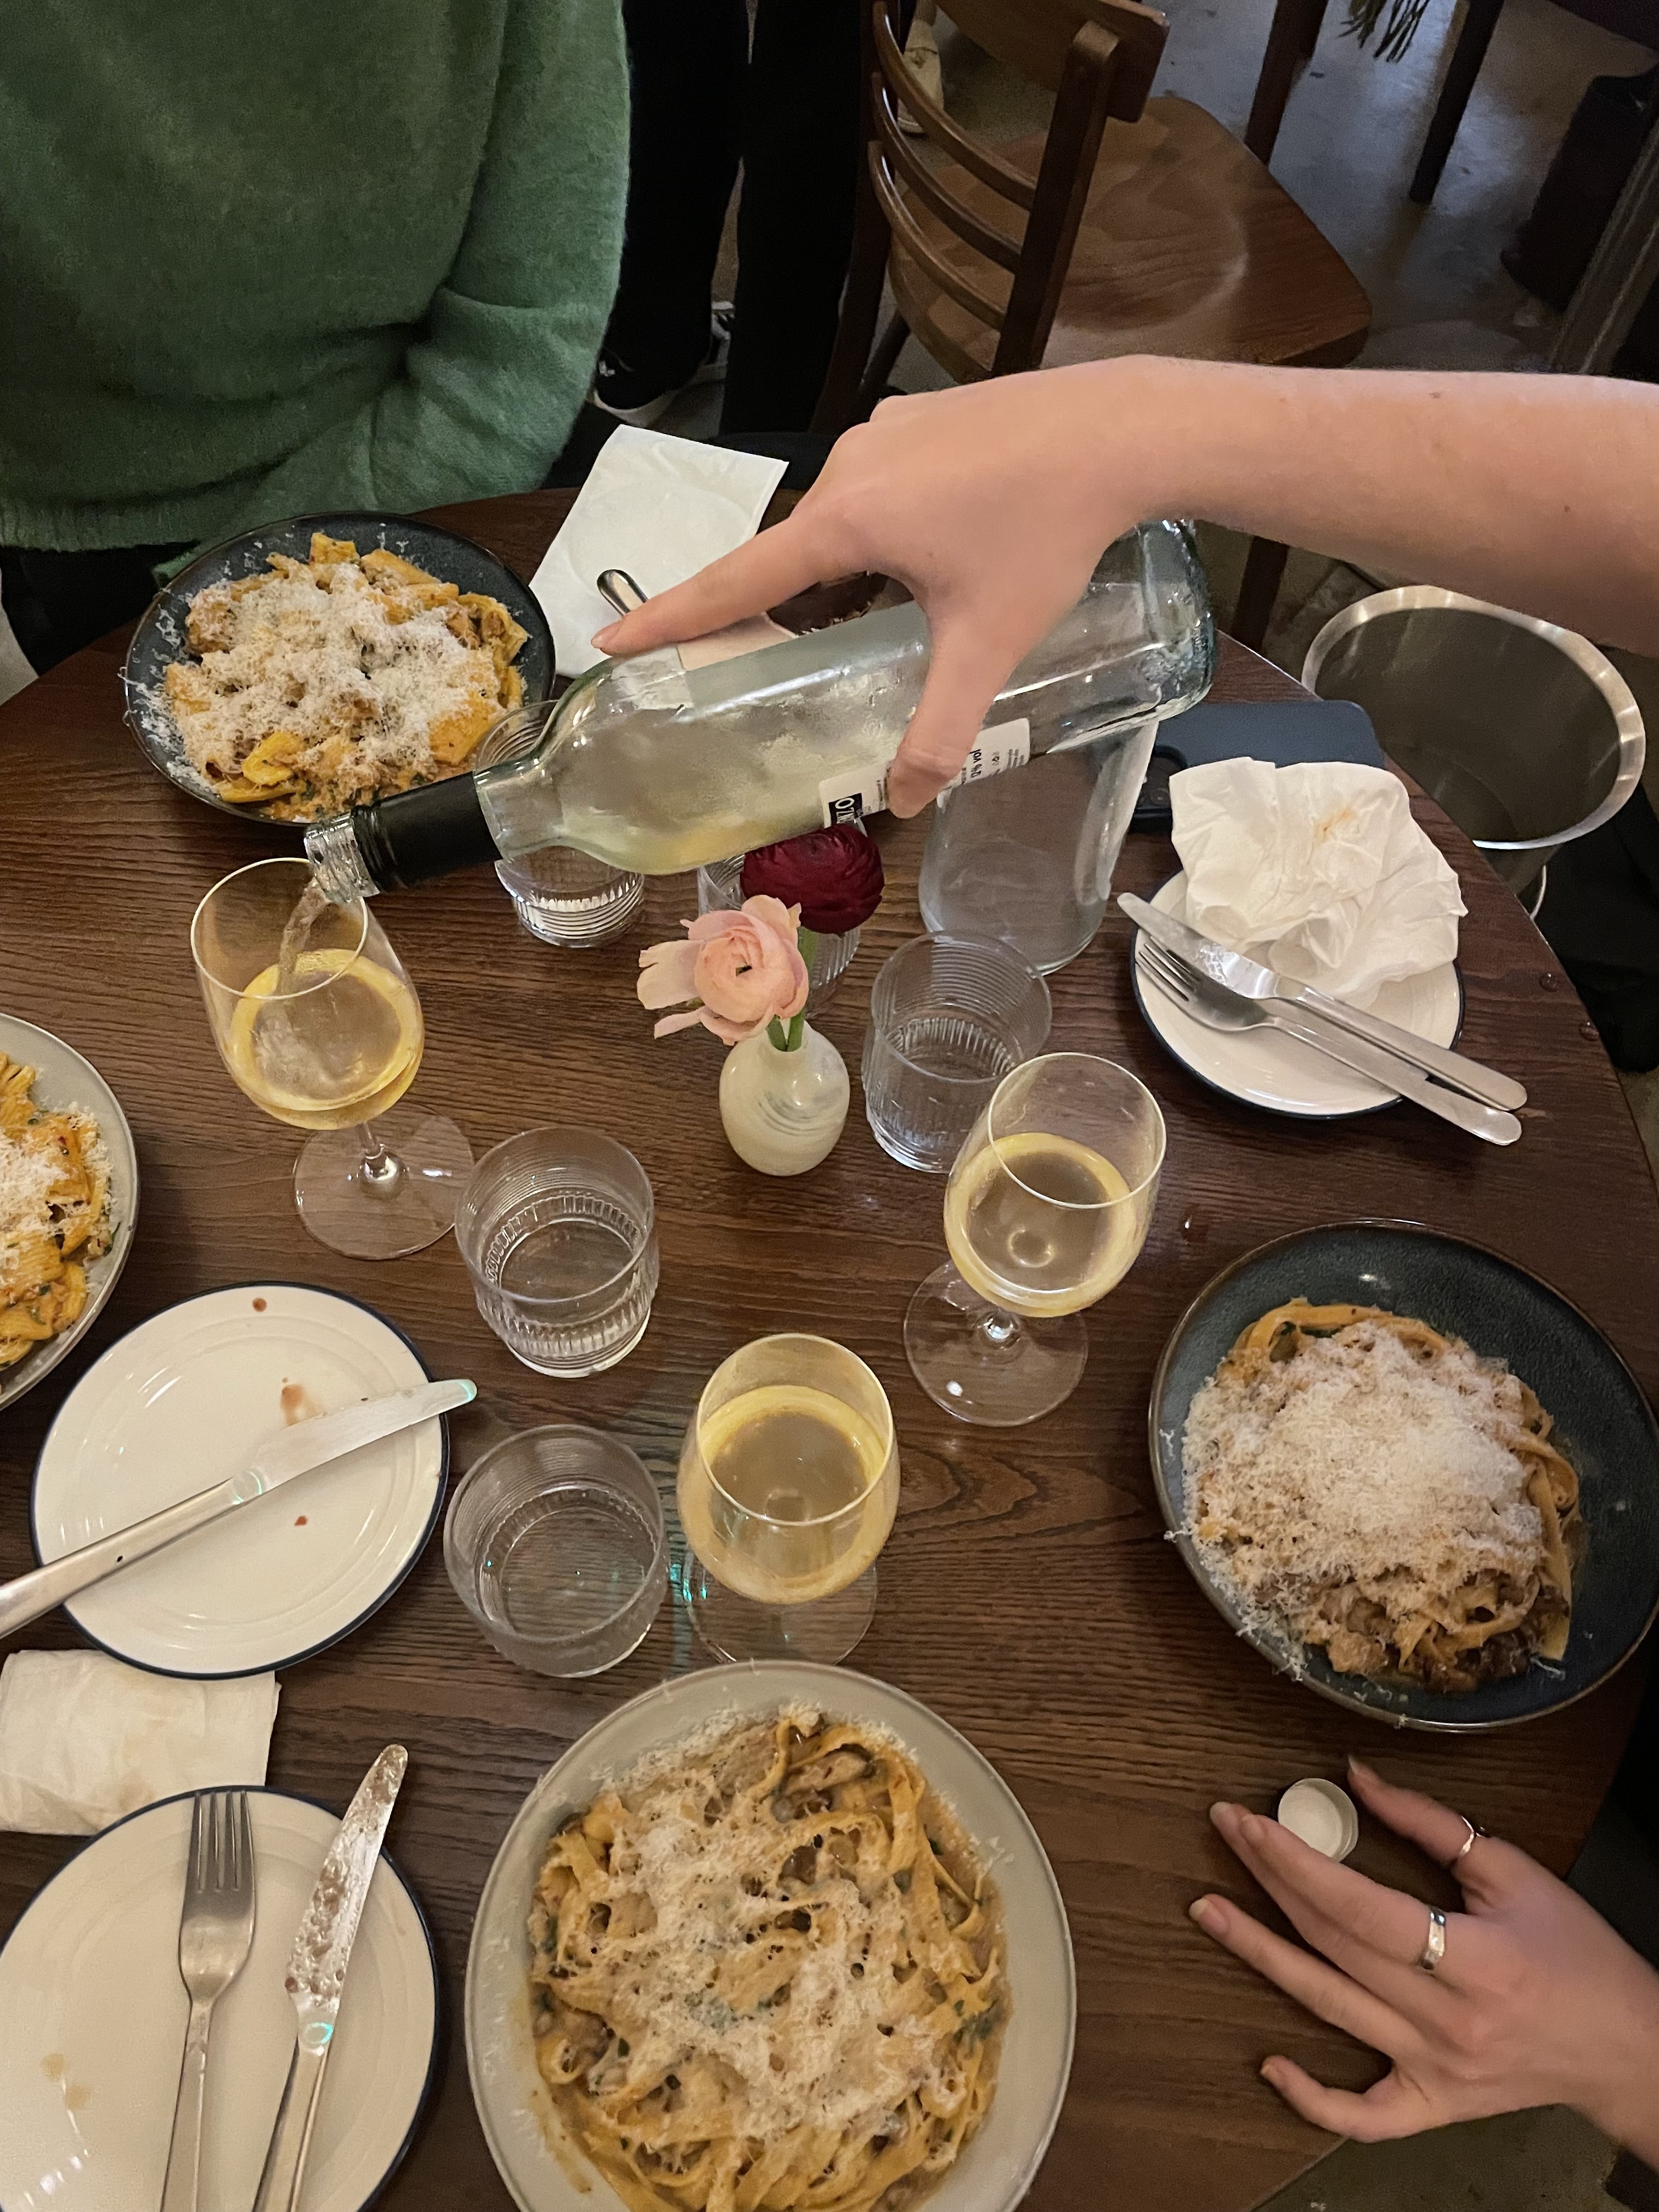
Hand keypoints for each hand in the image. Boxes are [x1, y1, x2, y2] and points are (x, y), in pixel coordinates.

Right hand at [590, 366, 1139, 813]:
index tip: (611, 637)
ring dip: (846, 570)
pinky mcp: (922, 416)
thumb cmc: (1047, 534)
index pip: (736, 581)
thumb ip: (942, 728)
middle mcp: (850, 466)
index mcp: (846, 520)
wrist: (1119, 431)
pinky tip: (937, 554)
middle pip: (793, 554)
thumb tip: (904, 804)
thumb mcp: (989, 644)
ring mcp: (885, 431)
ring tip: (887, 612)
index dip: (671, 616)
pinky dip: (883, 529)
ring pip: (842, 519)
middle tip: (775, 653)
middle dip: (782, 608)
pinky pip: (880, 485)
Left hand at [1191, 1757, 1658, 2160]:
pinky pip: (1365, 2115)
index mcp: (1476, 1958)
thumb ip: (1430, 1823)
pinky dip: (1313, 2098)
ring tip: (1208, 1911)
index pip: (1361, 1907)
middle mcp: (1448, 2020)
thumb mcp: (1513, 1872)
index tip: (1250, 1819)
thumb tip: (1354, 1777)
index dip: (1298, 1860)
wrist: (1628, 2048)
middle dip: (1269, 1882)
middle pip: (1334, 1945)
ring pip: (1330, 2010)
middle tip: (1225, 1832)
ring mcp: (1437, 2071)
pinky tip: (1269, 2066)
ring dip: (1261, 1957)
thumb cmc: (1578, 1955)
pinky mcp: (1436, 2106)